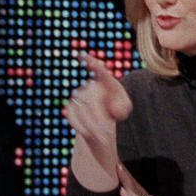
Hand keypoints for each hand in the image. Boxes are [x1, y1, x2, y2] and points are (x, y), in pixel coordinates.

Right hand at [65, 52, 132, 191]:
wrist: (104, 114)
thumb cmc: (115, 106)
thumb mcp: (124, 106)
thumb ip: (123, 106)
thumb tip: (113, 110)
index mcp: (103, 79)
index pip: (98, 69)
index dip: (92, 63)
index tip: (87, 57)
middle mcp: (88, 85)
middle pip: (90, 100)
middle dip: (98, 118)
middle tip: (108, 133)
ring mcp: (77, 95)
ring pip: (81, 110)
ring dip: (92, 126)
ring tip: (104, 138)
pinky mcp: (70, 106)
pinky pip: (72, 117)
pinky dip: (81, 127)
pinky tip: (91, 136)